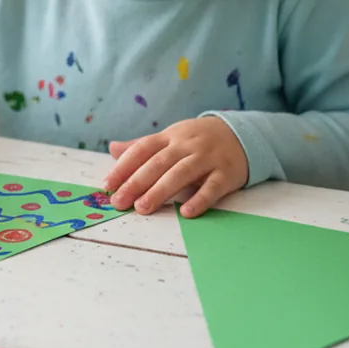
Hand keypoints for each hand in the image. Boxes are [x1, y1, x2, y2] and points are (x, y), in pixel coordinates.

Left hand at [103, 116, 248, 217]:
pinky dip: (200, 199)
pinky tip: (187, 213)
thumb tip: (112, 148)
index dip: (124, 167)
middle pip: (159, 163)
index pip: (142, 149)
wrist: (241, 134)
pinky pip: (213, 187)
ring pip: (182, 173)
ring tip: (143, 208)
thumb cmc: (197, 141)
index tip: (107, 185)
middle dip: (137, 182)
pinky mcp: (226, 173)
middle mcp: (187, 146)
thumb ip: (142, 146)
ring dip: (161, 191)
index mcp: (170, 137)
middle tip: (120, 201)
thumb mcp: (170, 138)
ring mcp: (207, 158)